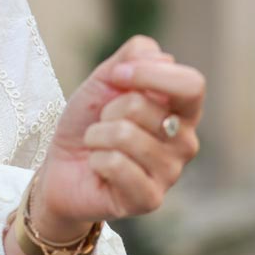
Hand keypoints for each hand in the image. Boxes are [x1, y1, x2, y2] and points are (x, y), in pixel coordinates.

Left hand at [30, 35, 204, 240]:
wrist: (63, 169)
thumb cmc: (90, 123)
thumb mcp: (107, 78)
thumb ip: (135, 55)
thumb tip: (161, 57)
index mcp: (184, 110)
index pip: (191, 85)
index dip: (150, 74)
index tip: (117, 76)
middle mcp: (185, 142)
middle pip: (144, 106)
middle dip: (110, 110)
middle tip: (104, 125)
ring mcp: (170, 174)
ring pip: (125, 135)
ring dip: (97, 136)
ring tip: (98, 147)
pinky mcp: (150, 199)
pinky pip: (116, 164)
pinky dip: (96, 160)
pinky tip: (98, 168)